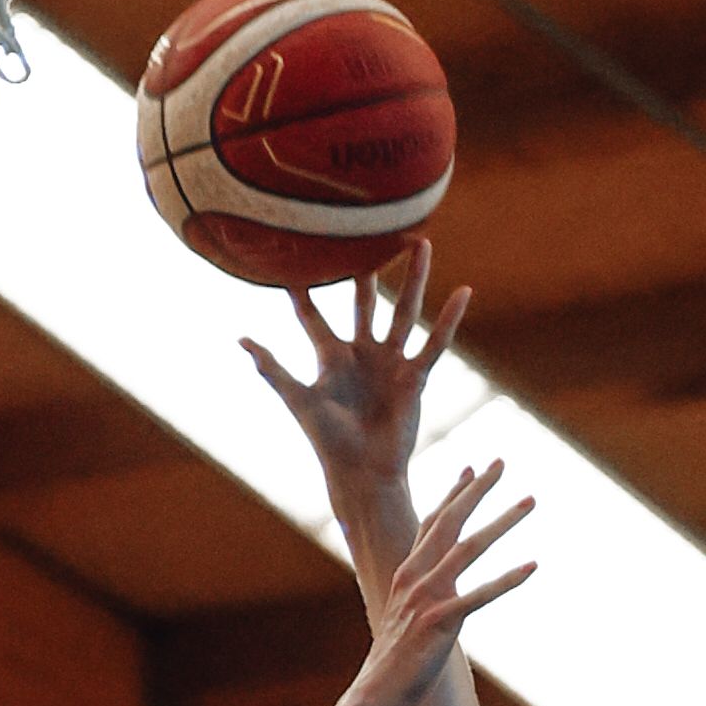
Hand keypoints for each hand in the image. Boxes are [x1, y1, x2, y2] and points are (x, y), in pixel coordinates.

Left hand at [243, 240, 468, 517]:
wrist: (363, 473)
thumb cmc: (327, 441)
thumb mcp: (298, 401)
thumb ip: (273, 369)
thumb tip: (241, 338)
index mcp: (330, 358)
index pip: (313, 316)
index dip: (303, 290)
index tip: (295, 257)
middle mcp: (362, 354)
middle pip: (364, 300)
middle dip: (367, 269)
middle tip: (368, 232)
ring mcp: (390, 363)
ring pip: (404, 311)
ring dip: (414, 279)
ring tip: (421, 243)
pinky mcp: (415, 377)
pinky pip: (435, 343)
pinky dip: (450, 320)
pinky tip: (464, 293)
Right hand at [323, 463, 529, 705]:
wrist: (374, 696)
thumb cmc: (394, 665)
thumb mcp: (406, 620)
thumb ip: (423, 598)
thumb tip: (439, 591)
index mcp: (406, 574)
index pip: (430, 523)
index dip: (452, 495)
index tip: (471, 468)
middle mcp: (414, 579)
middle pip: (449, 522)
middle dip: (477, 490)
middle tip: (503, 463)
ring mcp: (426, 600)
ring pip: (468, 549)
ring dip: (501, 521)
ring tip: (529, 501)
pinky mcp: (439, 624)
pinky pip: (479, 596)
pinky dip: (507, 580)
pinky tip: (532, 566)